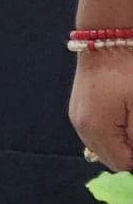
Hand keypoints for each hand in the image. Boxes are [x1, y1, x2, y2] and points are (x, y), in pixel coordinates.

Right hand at [71, 52, 132, 169]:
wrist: (105, 39)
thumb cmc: (128, 71)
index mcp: (96, 129)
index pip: (122, 164)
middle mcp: (81, 127)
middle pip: (109, 159)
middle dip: (128, 153)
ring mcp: (77, 116)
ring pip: (101, 147)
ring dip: (120, 145)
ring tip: (131, 124)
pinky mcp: (78, 108)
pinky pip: (96, 133)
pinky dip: (111, 134)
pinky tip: (123, 120)